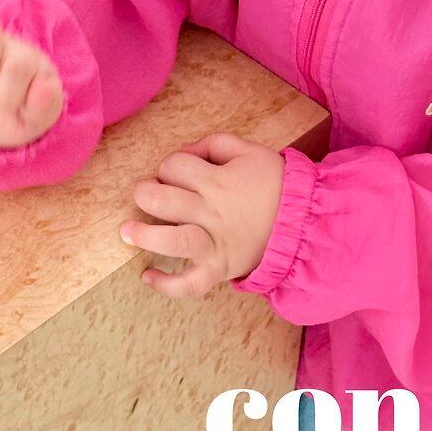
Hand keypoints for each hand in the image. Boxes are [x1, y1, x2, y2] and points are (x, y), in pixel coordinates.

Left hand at [119, 132, 285, 297]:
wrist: (305, 221)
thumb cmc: (275, 183)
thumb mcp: (250, 150)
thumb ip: (214, 144)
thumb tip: (184, 152)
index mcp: (218, 181)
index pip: (175, 167)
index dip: (170, 165)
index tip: (177, 171)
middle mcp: (212, 213)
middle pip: (163, 201)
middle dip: (145, 193)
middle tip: (144, 193)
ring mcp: (215, 244)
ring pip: (172, 242)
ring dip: (144, 236)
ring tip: (127, 230)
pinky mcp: (219, 269)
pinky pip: (190, 284)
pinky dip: (166, 285)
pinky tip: (146, 276)